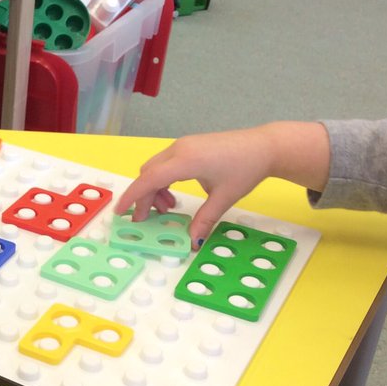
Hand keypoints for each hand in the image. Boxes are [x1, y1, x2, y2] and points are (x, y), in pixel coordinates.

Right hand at [114, 122, 330, 245]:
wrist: (264, 146)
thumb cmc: (246, 167)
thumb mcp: (224, 198)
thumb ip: (204, 219)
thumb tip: (192, 240)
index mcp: (186, 161)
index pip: (149, 179)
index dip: (132, 196)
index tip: (121, 212)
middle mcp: (179, 149)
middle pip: (147, 174)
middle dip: (143, 198)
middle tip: (147, 219)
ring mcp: (183, 145)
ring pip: (154, 168)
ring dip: (154, 189)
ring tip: (168, 208)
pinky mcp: (188, 146)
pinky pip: (165, 164)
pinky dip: (163, 180)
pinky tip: (175, 195)